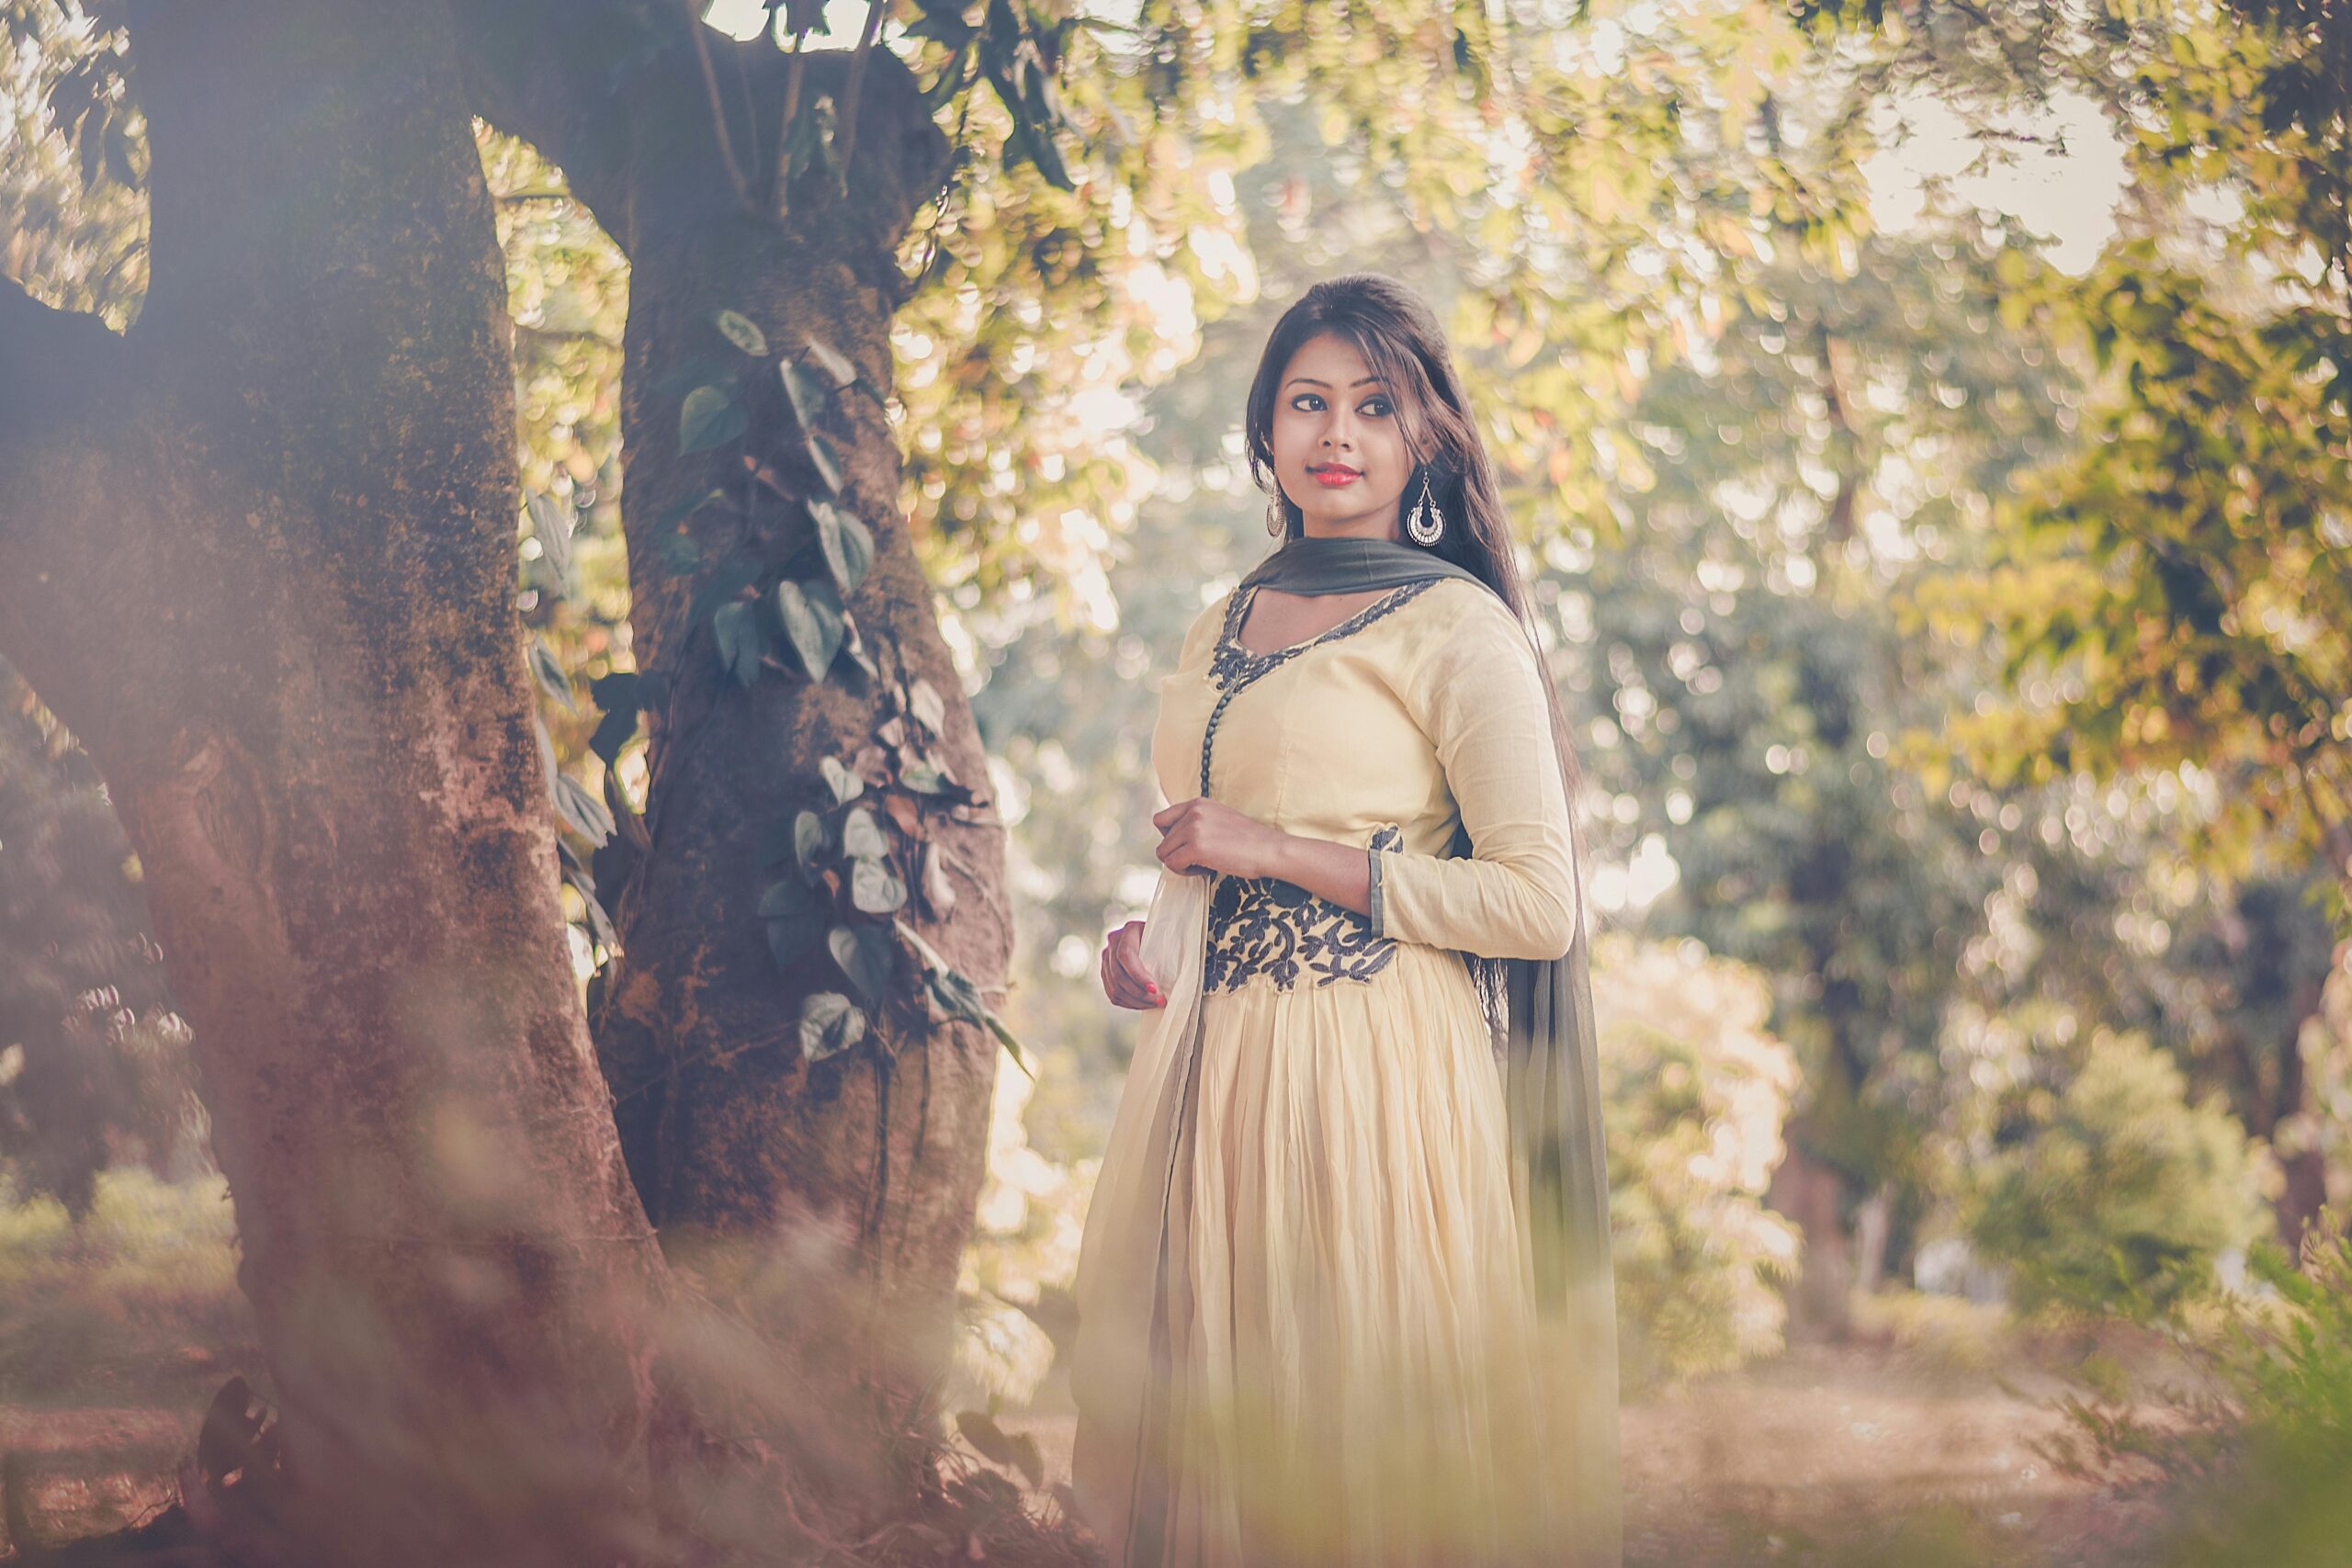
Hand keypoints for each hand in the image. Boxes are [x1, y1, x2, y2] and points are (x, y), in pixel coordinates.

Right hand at [1100, 919, 1163, 1009]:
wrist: (1156, 935)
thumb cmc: (1166, 936)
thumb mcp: (1167, 937)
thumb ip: (1168, 949)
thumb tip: (1175, 975)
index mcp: (1129, 930)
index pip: (1126, 955)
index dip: (1138, 976)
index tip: (1155, 989)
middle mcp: (1113, 943)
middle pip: (1119, 975)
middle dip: (1140, 993)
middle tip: (1160, 1001)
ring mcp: (1106, 958)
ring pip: (1114, 988)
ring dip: (1135, 1001)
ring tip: (1154, 1004)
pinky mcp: (1106, 972)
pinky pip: (1112, 994)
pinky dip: (1128, 1003)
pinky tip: (1143, 1004)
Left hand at [1152, 796, 1287, 880]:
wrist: (1268, 849)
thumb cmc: (1249, 840)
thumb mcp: (1219, 818)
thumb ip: (1196, 821)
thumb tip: (1175, 838)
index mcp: (1197, 803)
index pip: (1161, 820)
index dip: (1169, 837)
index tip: (1186, 846)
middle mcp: (1192, 812)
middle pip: (1163, 840)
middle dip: (1178, 853)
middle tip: (1200, 859)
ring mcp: (1193, 829)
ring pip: (1164, 854)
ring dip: (1180, 863)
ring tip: (1203, 864)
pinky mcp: (1195, 848)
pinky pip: (1173, 864)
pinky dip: (1186, 872)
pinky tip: (1205, 870)